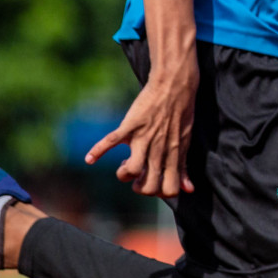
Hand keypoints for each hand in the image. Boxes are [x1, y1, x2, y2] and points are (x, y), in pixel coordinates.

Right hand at [86, 64, 198, 196]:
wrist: (174, 85)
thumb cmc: (181, 114)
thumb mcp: (185, 142)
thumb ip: (183, 168)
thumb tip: (188, 191)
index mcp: (174, 155)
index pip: (168, 189)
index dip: (158, 192)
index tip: (153, 180)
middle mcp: (159, 150)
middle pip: (148, 186)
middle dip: (139, 188)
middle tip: (138, 175)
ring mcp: (144, 138)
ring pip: (133, 170)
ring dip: (124, 174)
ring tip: (126, 164)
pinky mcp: (130, 126)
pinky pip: (111, 141)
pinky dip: (97, 151)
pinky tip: (90, 159)